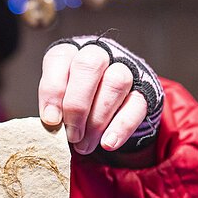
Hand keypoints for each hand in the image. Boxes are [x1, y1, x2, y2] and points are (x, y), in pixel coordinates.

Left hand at [38, 36, 162, 155]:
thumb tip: (53, 125)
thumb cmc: (74, 101)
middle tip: (71, 135)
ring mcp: (125, 68)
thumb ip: (54, 108)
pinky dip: (121, 127)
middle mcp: (98, 53)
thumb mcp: (58, 100)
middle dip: (78, 105)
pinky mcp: (145, 89)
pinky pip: (137, 105)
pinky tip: (108, 144)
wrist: (110, 105)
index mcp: (70, 52)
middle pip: (90, 65)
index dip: (53, 90)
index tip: (51, 120)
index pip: (60, 58)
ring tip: (84, 145)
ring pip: (115, 83)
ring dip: (97, 120)